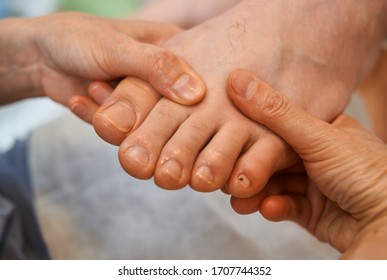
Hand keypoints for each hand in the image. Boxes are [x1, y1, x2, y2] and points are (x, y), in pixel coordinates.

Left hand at [0, 12, 203, 105]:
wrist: (39, 58)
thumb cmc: (79, 39)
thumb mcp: (119, 47)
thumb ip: (157, 67)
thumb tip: (197, 94)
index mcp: (176, 50)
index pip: (197, 81)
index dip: (183, 97)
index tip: (155, 98)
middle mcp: (165, 79)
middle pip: (174, 109)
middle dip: (140, 108)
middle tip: (106, 88)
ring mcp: (147, 100)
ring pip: (149, 125)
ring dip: (115, 112)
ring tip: (92, 86)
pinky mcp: (128, 118)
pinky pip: (125, 132)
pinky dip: (100, 118)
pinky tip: (81, 97)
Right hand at [228, 69, 386, 257]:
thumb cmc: (366, 174)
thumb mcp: (317, 137)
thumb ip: (274, 113)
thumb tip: (237, 80)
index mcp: (325, 130)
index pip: (279, 128)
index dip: (253, 134)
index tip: (228, 140)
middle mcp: (319, 156)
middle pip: (273, 159)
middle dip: (249, 169)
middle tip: (227, 176)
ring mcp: (317, 185)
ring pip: (275, 185)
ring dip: (255, 192)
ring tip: (239, 199)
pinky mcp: (313, 212)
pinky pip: (285, 206)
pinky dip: (274, 207)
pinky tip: (268, 208)